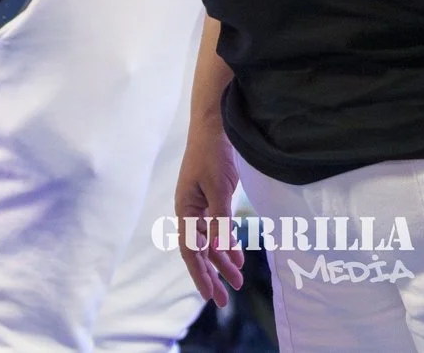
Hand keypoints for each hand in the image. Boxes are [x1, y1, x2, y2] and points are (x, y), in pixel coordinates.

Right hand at [173, 111, 243, 307]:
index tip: (210, 296)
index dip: (200, 275)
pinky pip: (218, 228)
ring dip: (222, 260)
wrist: (214, 123)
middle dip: (212, 275)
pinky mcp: (213, 198)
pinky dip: (228, 242)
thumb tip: (221, 249)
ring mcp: (201, 205)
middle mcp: (190, 212)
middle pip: (200, 251)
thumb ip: (221, 220)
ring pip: (210, 242)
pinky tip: (238, 256)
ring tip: (236, 281)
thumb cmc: (213, 152)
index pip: (191, 251)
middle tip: (223, 300)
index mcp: (186, 211)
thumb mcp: (219, 188)